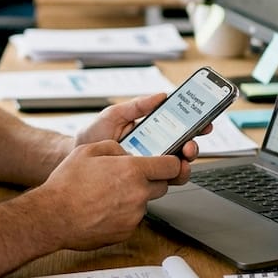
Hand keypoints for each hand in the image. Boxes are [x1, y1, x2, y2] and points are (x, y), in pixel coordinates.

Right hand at [34, 139, 183, 249]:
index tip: (169, 163)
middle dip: (151, 179)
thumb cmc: (67, 184)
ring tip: (107, 193)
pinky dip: (123, 213)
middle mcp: (138, 194)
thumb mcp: (88, 150)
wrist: (54, 216)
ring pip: (145, 202)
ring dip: (134, 196)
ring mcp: (134, 215)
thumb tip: (125, 154)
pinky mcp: (127, 231)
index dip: (173, 162)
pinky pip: (132, 218)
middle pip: (163, 185)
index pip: (172, 166)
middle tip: (129, 176)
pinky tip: (103, 208)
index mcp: (132, 171)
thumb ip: (115, 148)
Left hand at [74, 94, 207, 181]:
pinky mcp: (141, 181)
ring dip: (185, 162)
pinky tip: (169, 172)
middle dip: (193, 145)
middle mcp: (153, 149)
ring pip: (177, 167)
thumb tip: (161, 96)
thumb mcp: (113, 115)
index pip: (178, 127)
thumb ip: (136, 106)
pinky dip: (172, 177)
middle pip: (183, 148)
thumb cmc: (92, 136)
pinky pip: (163, 181)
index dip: (195, 124)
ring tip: (182, 157)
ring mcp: (148, 166)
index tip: (204, 121)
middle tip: (190, 144)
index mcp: (150, 131)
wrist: (72, 158)